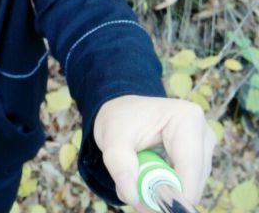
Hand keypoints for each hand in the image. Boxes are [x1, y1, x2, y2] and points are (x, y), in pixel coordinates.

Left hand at [93, 95, 215, 211]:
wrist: (122, 112)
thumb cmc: (119, 120)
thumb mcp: (111, 139)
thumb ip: (119, 165)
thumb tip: (131, 196)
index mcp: (187, 119)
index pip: (190, 168)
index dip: (176, 194)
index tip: (155, 208)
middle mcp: (203, 132)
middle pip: (194, 181)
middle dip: (167, 194)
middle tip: (140, 198)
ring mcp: (205, 146)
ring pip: (192, 186)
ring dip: (167, 191)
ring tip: (140, 180)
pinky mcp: (201, 158)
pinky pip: (189, 184)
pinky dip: (169, 188)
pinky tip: (151, 178)